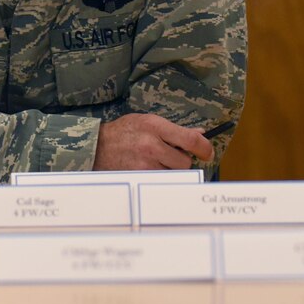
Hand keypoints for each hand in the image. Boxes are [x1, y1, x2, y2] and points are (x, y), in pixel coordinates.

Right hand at [95, 114, 214, 170]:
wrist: (96, 147)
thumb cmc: (123, 132)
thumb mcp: (146, 122)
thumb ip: (172, 129)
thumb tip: (199, 134)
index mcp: (155, 126)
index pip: (190, 139)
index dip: (204, 147)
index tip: (208, 152)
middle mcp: (151, 145)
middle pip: (185, 161)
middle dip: (181, 160)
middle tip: (169, 156)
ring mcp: (145, 164)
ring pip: (174, 174)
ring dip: (171, 170)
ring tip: (156, 162)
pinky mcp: (140, 177)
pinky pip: (162, 182)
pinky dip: (160, 178)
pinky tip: (149, 170)